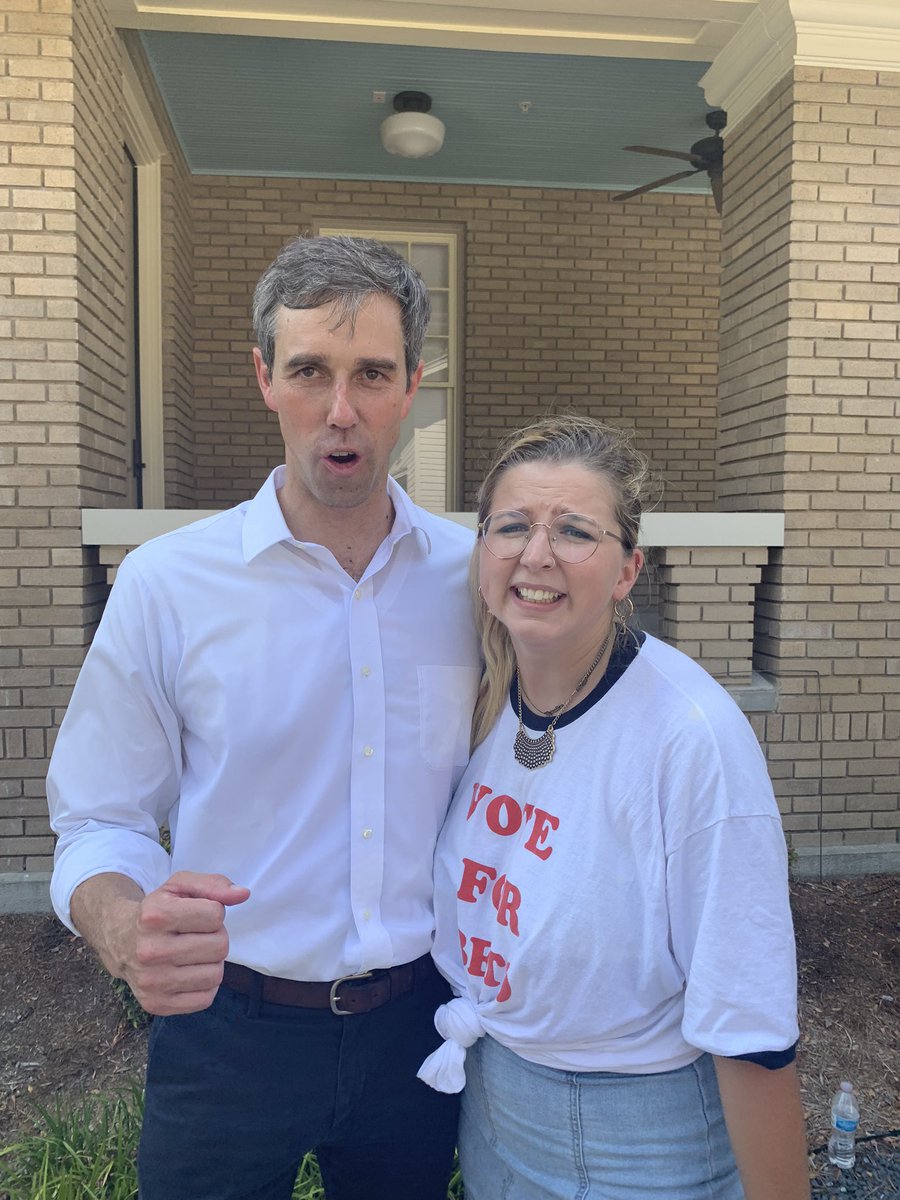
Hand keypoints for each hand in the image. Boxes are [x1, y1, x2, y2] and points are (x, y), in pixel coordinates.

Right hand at [73, 871, 250, 1016]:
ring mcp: (152, 982)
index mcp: (156, 916)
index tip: (196, 914)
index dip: (212, 912)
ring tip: (192, 953)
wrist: (120, 940)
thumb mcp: (180, 886)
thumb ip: (213, 884)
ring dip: (211, 962)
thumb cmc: (158, 910)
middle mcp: (150, 951)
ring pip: (216, 974)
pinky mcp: (156, 1005)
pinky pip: (205, 999)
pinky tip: (189, 972)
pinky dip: (204, 985)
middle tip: (196, 935)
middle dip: (215, 937)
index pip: (215, 914)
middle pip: (220, 946)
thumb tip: (243, 894)